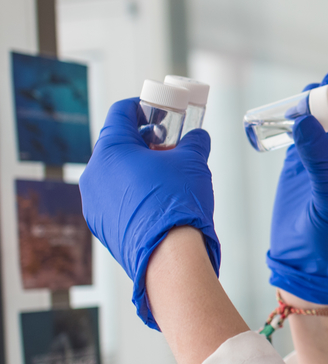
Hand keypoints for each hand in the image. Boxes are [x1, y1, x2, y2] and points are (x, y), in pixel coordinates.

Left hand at [79, 98, 219, 329]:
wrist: (169, 256)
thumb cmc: (178, 203)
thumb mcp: (193, 161)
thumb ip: (195, 141)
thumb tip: (198, 137)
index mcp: (110, 150)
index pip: (121, 113)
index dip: (142, 107)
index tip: (159, 112)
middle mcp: (94, 173)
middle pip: (117, 144)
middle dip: (143, 142)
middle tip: (169, 146)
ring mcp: (93, 201)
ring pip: (115, 173)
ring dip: (138, 168)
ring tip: (167, 177)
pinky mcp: (100, 224)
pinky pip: (115, 198)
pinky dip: (133, 192)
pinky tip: (157, 201)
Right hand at [266, 65, 327, 303]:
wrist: (308, 263)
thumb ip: (319, 159)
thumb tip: (303, 119)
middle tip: (316, 87)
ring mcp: (326, 151)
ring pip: (325, 109)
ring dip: (313, 98)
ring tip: (297, 104)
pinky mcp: (300, 159)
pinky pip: (299, 124)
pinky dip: (292, 114)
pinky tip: (282, 115)